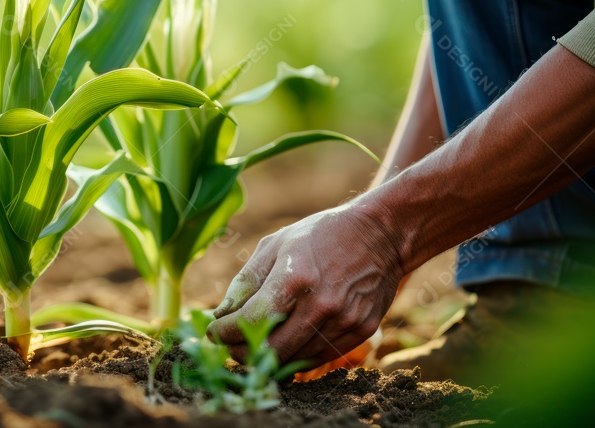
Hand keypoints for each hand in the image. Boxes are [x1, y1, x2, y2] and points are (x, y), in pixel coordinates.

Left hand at [206, 202, 402, 365]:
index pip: (250, 321)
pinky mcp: (360, 331)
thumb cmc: (321, 235)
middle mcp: (321, 304)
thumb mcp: (277, 243)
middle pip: (270, 350)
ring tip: (252, 347)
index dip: (225, 333)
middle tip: (229, 347)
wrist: (381, 234)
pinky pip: (319, 358)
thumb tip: (221, 314)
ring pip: (294, 360)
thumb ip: (247, 281)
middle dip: (240, 353)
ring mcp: (344, 321)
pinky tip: (283, 346)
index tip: (213, 332)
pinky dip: (295, 357)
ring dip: (267, 359)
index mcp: (295, 277)